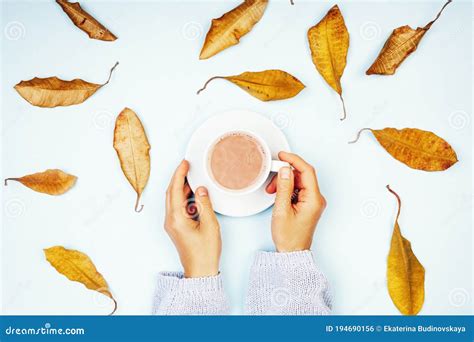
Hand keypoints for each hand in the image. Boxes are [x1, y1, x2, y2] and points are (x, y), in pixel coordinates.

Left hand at [164, 160, 220, 277]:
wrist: (200, 271)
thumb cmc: (205, 252)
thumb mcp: (210, 225)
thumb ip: (205, 204)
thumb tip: (201, 189)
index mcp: (176, 218)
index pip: (174, 189)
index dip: (179, 174)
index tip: (184, 163)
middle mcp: (170, 220)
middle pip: (171, 193)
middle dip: (178, 178)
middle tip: (188, 167)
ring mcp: (172, 224)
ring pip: (174, 200)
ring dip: (182, 188)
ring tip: (193, 178)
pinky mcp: (177, 228)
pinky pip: (178, 208)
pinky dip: (184, 198)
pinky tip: (194, 195)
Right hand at [266, 152, 325, 251]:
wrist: (292, 252)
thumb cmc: (289, 236)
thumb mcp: (282, 210)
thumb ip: (283, 188)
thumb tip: (285, 170)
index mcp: (314, 199)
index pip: (307, 171)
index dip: (294, 160)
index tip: (283, 156)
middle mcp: (316, 199)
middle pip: (302, 175)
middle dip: (285, 174)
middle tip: (272, 180)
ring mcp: (313, 202)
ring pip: (299, 182)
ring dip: (284, 182)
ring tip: (272, 191)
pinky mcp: (308, 204)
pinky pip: (298, 189)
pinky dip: (287, 189)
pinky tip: (278, 195)